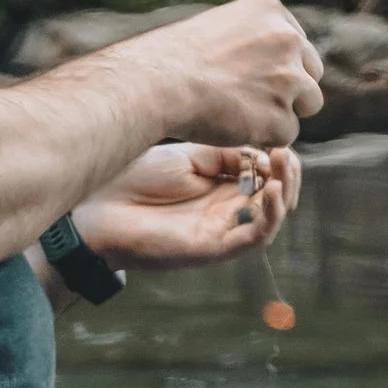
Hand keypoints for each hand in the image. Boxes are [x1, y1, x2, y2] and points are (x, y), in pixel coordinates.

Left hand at [71, 143, 301, 271]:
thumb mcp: (189, 155)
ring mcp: (221, 230)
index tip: (275, 138)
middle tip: (286, 152)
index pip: (265, 173)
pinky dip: (270, 216)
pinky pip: (253, 237)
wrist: (99, 204)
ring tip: (283, 167)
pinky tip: (272, 191)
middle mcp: (225, 209)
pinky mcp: (213, 249)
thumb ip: (226, 154)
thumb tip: (264, 150)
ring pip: (270, 218)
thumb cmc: (137, 177)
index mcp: (219, 185)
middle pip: (274, 195)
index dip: (276, 157)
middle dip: (287, 173)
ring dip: (285, 192)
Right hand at [114, 0, 324, 147]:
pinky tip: (233, 126)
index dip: (278, 67)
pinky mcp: (281, 116)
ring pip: (307, 104)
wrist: (155, 84)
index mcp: (272, 10)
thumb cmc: (172, 59)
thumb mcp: (218, 28)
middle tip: (250, 101)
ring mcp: (289, 78)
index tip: (250, 78)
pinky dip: (265, 136)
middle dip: (290, 91)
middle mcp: (288, 39)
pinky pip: (287, 133)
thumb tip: (269, 65)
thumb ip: (252, 40)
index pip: (298, 45)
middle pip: (311, 74)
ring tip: (241, 113)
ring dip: (280, 113)